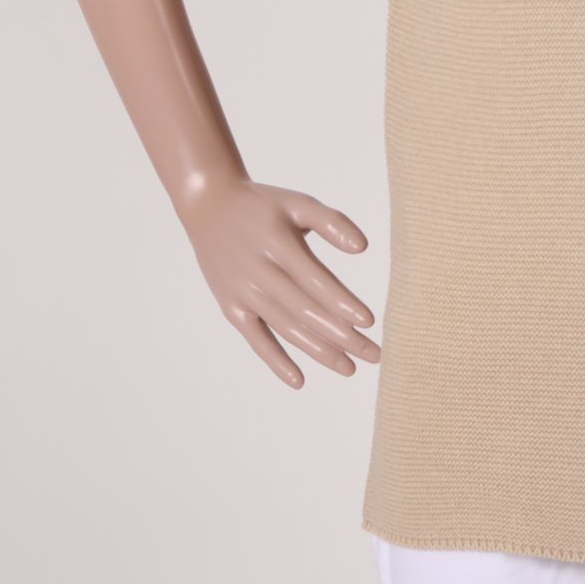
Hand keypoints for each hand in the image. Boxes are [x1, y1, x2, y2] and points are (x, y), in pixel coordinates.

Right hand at [179, 180, 379, 388]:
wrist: (209, 206)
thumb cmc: (263, 206)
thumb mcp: (297, 202)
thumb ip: (331, 222)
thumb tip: (362, 248)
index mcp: (277, 244)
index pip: (316, 281)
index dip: (343, 303)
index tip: (369, 323)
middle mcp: (258, 272)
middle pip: (306, 312)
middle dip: (343, 337)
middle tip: (375, 355)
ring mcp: (242, 293)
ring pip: (286, 329)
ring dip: (319, 352)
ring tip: (351, 368)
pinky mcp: (231, 307)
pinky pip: (255, 340)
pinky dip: (275, 361)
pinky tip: (299, 380)